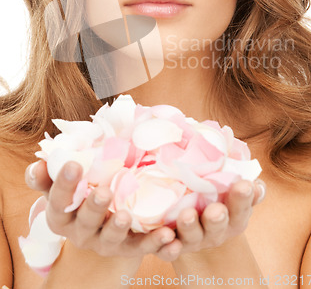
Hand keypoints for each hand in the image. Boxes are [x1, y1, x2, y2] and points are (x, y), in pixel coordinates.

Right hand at [25, 160, 179, 261]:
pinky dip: (156, 243)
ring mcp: (104, 242)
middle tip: (104, 192)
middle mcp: (80, 232)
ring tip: (126, 216)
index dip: (64, 184)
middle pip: (85, 222)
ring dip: (118, 228)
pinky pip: (141, 247)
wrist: (99, 219)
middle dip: (94, 208)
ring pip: (110, 239)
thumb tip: (40, 164)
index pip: (58, 201)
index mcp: (62, 215)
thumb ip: (48, 174)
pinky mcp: (128, 247)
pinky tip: (169, 236)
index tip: (74, 164)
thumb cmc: (80, 191)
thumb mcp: (62, 183)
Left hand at [163, 179, 265, 259]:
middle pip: (217, 227)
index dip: (243, 199)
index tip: (245, 185)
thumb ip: (246, 186)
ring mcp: (192, 240)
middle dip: (216, 218)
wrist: (191, 219)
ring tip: (187, 215)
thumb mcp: (232, 191)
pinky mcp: (169, 247)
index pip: (241, 209)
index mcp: (232, 218)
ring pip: (191, 236)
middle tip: (216, 210)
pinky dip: (166, 246)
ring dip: (190, 227)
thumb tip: (257, 184)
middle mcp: (214, 232)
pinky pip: (166, 251)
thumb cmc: (216, 198)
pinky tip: (166, 237)